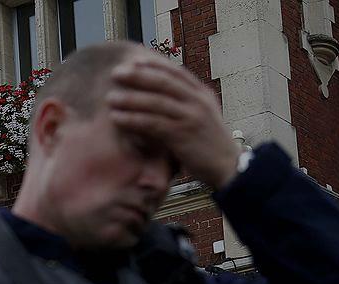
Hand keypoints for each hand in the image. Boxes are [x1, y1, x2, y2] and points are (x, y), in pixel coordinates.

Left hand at [106, 56, 240, 189]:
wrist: (228, 167)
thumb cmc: (209, 144)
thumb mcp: (202, 117)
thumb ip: (185, 104)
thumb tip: (161, 95)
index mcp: (202, 94)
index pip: (176, 72)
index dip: (154, 65)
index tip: (135, 61)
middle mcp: (197, 102)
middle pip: (163, 82)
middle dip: (138, 76)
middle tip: (116, 73)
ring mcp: (191, 117)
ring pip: (155, 102)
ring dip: (130, 99)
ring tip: (110, 98)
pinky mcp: (182, 135)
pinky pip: (152, 124)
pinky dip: (132, 120)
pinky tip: (117, 118)